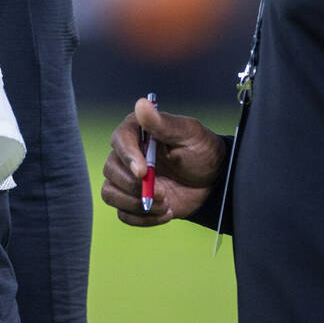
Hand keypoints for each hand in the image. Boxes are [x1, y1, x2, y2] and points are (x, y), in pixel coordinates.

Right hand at [100, 97, 226, 226]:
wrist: (213, 181)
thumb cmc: (202, 150)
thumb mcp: (188, 134)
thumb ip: (163, 123)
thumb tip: (141, 104)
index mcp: (137, 132)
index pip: (119, 140)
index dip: (127, 156)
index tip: (143, 172)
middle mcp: (127, 155)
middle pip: (110, 170)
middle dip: (134, 186)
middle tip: (163, 192)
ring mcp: (128, 179)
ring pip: (110, 193)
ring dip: (135, 204)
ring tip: (166, 204)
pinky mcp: (133, 201)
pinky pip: (123, 214)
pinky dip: (143, 219)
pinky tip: (166, 213)